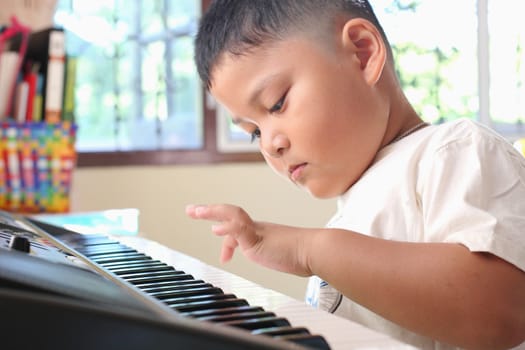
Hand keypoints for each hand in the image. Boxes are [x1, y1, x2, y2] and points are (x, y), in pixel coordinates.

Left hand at [185, 203, 312, 275]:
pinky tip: (217, 230)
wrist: (316, 251)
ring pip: (231, 215)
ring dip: (211, 212)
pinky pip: (240, 229)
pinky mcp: (259, 239)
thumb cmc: (303, 255)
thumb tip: (276, 257)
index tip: (213, 229)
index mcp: (259, 233)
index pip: (237, 226)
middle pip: (230, 213)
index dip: (224, 228)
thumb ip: (273, 254)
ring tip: (195, 211)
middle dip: (209, 211)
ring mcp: (257, 232)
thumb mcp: (280, 255)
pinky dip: (227, 228)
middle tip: (192, 210)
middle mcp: (256, 228)